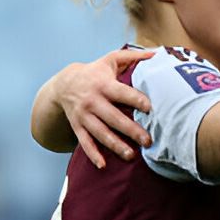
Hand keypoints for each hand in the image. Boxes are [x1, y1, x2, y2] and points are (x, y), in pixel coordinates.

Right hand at [56, 49, 154, 167]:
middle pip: (113, 117)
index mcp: (103, 84)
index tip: (151, 108)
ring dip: (115, 145)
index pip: (122, 93)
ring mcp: (84, 116)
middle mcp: (92, 101)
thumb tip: (157, 53)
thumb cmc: (95, 72)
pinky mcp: (77, 126)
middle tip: (148, 141)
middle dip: (130, 130)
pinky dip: (93, 154)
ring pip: (100, 133)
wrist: (63, 84)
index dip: (136, 100)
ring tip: (131, 156)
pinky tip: (103, 165)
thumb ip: (133, 56)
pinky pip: (84, 142)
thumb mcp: (110, 59)